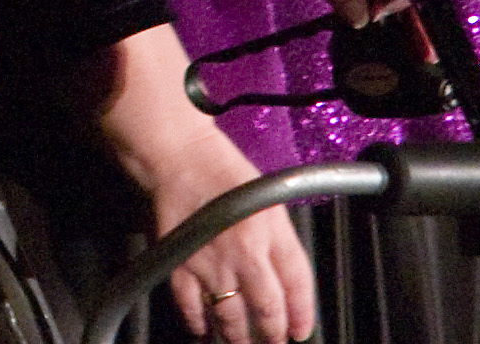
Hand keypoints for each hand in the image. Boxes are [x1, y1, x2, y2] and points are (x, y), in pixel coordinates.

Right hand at [152, 137, 315, 341]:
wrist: (176, 154)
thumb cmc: (222, 169)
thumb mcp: (265, 197)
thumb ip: (278, 239)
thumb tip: (285, 280)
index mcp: (271, 229)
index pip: (298, 284)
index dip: (303, 314)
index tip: (300, 332)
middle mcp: (245, 251)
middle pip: (268, 310)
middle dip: (273, 334)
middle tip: (273, 342)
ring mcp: (211, 262)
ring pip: (231, 318)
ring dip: (239, 336)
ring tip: (241, 342)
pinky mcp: (180, 264)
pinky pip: (191, 306)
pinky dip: (198, 323)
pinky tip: (203, 329)